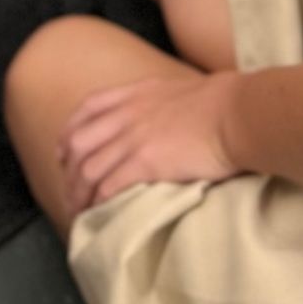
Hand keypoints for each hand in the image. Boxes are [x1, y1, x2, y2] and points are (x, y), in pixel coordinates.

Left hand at [57, 73, 239, 212]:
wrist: (238, 113)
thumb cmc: (225, 104)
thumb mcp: (184, 90)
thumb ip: (165, 104)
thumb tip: (171, 120)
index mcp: (136, 93)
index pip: (88, 108)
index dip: (70, 131)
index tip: (64, 150)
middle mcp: (127, 114)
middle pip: (80, 142)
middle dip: (69, 170)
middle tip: (69, 191)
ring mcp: (133, 137)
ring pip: (88, 168)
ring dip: (79, 193)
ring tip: (78, 212)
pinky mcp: (144, 161)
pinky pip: (108, 185)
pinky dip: (98, 202)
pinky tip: (97, 213)